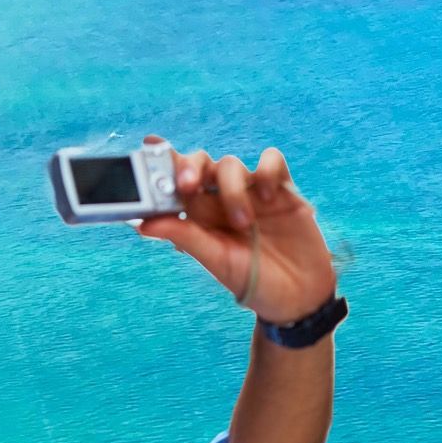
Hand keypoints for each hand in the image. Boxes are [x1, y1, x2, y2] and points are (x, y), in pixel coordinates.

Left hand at [135, 138, 337, 324]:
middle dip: (190, 167)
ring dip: (231, 190)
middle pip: (201, 163)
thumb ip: (185, 237)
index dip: (162, 162)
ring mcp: (251, 192)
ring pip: (231, 164)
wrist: (298, 294)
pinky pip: (272, 161)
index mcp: (199, 215)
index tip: (149, 147)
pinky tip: (269, 197)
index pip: (175, 182)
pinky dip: (266, 171)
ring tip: (243, 223)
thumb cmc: (253, 280)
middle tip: (186, 186)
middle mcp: (221, 199)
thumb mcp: (216, 261)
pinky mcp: (282, 189)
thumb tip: (142, 224)